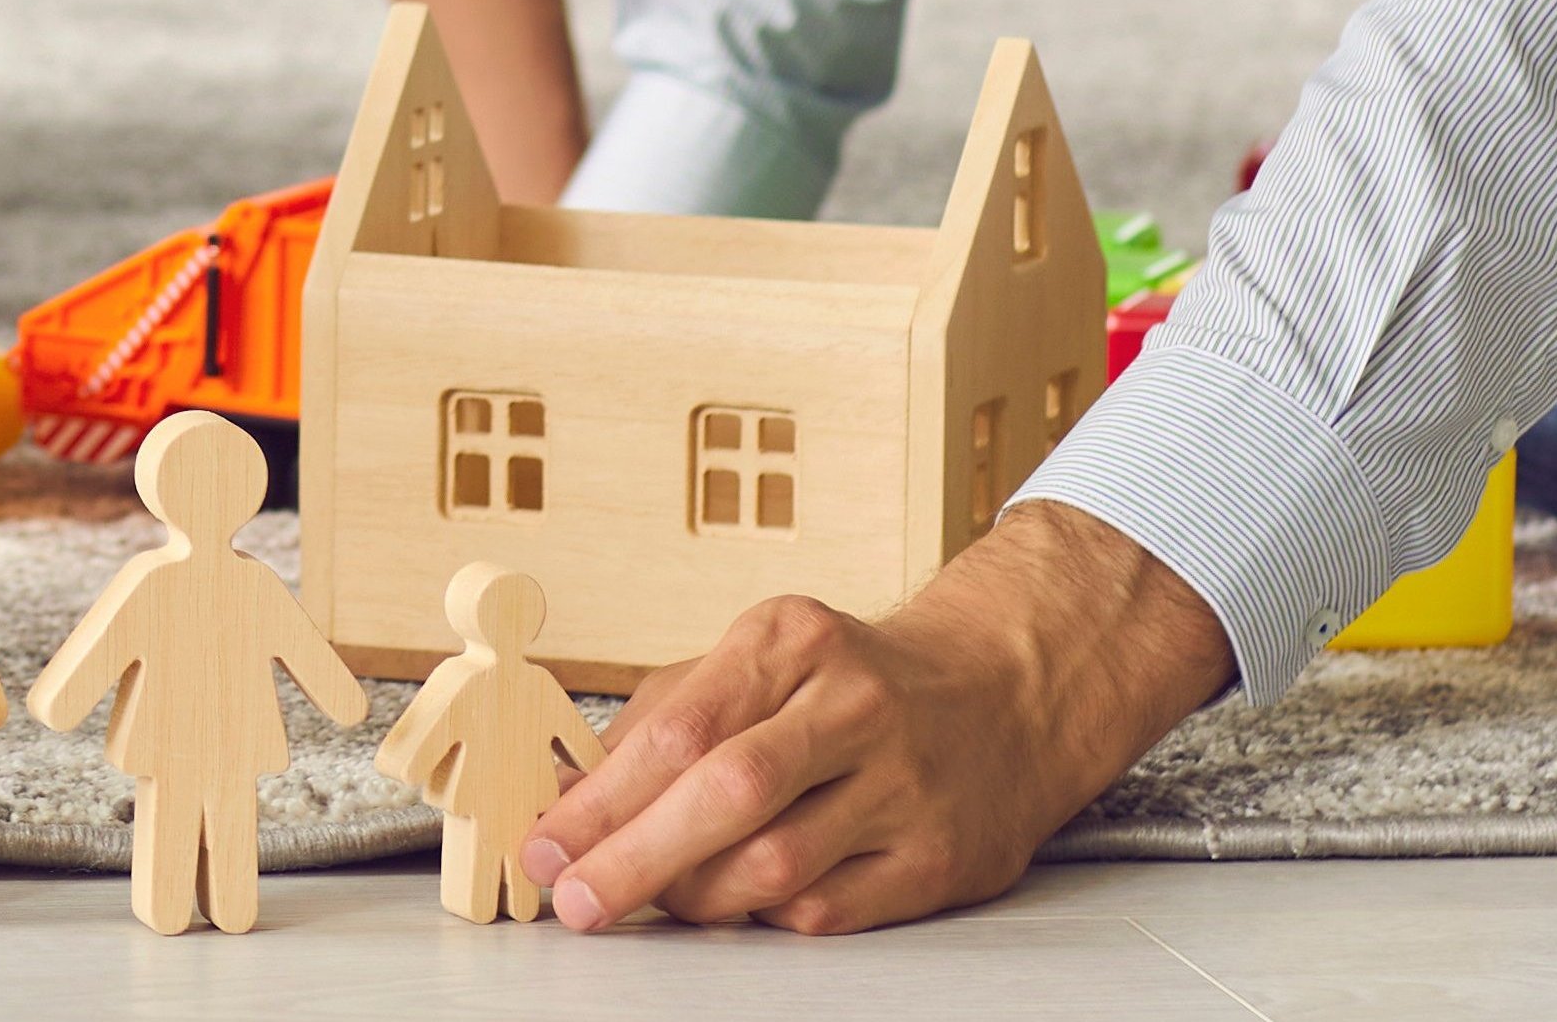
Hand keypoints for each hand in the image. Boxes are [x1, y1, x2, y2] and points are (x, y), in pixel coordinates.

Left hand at [523, 500, 1228, 935]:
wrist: (1008, 694)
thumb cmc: (857, 682)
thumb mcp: (762, 658)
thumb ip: (664, 715)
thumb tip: (574, 796)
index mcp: (795, 641)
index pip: (681, 728)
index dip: (602, 799)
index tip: (548, 844)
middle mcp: (855, 706)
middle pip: (726, 795)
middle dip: (633, 857)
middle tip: (578, 899)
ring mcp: (904, 785)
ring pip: (773, 866)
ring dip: (693, 897)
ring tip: (657, 896)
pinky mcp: (937, 858)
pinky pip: (824, 910)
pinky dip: (764, 916)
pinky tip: (739, 903)